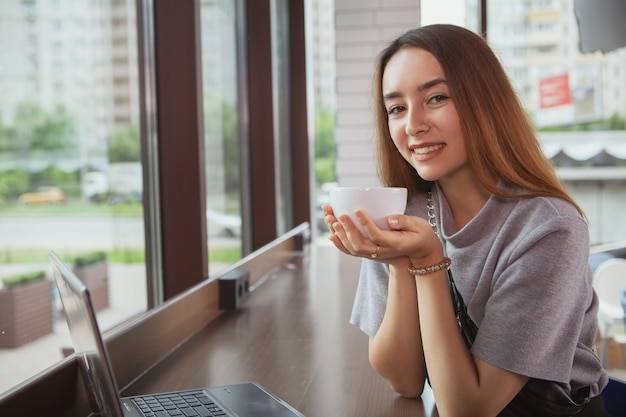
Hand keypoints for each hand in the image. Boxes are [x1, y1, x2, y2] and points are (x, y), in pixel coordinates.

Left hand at [322, 204, 442, 264]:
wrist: (421, 252)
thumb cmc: (421, 235)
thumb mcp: (419, 226)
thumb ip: (405, 221)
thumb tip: (391, 219)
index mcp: (394, 244)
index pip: (376, 235)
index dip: (365, 224)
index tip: (356, 210)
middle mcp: (382, 252)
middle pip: (360, 245)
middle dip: (347, 230)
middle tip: (338, 214)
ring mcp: (375, 254)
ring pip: (353, 249)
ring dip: (339, 234)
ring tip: (330, 218)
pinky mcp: (370, 253)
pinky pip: (351, 252)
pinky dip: (340, 244)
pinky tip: (331, 234)